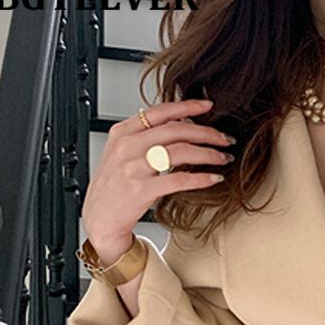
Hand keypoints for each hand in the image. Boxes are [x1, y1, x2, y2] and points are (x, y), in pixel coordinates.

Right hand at [82, 99, 235, 264]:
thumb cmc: (113, 187)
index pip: (160, 111)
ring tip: (223, 158)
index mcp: (123, 132)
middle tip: (225, 138)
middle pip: (176, 130)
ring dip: (208, 154)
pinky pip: (179, 179)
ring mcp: (134, 168)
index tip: (208, 106)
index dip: (188, 106)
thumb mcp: (121, 153)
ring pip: (180, 152)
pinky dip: (201, 178)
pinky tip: (214, 178)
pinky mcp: (142, 190)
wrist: (100, 218)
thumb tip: (177, 125)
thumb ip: (143, 137)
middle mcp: (127, 146)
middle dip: (207, 133)